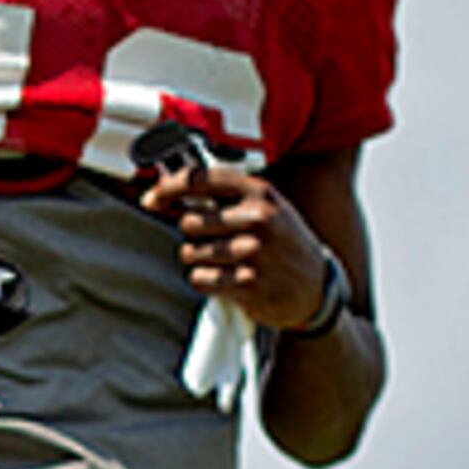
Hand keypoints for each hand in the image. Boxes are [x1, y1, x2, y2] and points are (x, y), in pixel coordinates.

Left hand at [142, 158, 342, 331]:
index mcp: (261, 193)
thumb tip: (167, 189)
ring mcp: (254, 252)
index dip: (169, 188)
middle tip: (217, 242)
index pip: (202, 180)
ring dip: (201, 260)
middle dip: (194, 234)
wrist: (317, 289)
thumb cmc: (283, 243)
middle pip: (189, 222)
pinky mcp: (248, 284)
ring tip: (229, 262)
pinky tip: (231, 280)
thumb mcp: (266, 208)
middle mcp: (259, 218)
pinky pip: (200, 279)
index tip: (151, 198)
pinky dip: (208, 282)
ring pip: (190, 253)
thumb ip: (224, 195)